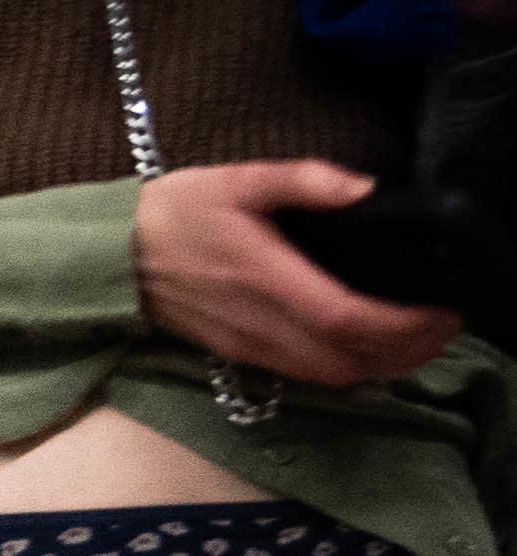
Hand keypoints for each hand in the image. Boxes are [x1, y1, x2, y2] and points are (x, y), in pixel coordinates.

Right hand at [138, 161, 463, 386]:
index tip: (441, 308)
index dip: (403, 324)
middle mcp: (260, 323)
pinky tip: (370, 348)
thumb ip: (305, 180)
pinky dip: (351, 369)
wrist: (112, 256)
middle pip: (350, 362)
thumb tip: (365, 189)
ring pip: (334, 376)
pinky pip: (309, 375)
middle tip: (443, 324)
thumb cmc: (174, 213)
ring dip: (384, 366)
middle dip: (407, 351)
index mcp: (265, 278)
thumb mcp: (238, 179)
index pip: (347, 319)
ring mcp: (250, 345)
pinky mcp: (241, 354)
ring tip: (417, 339)